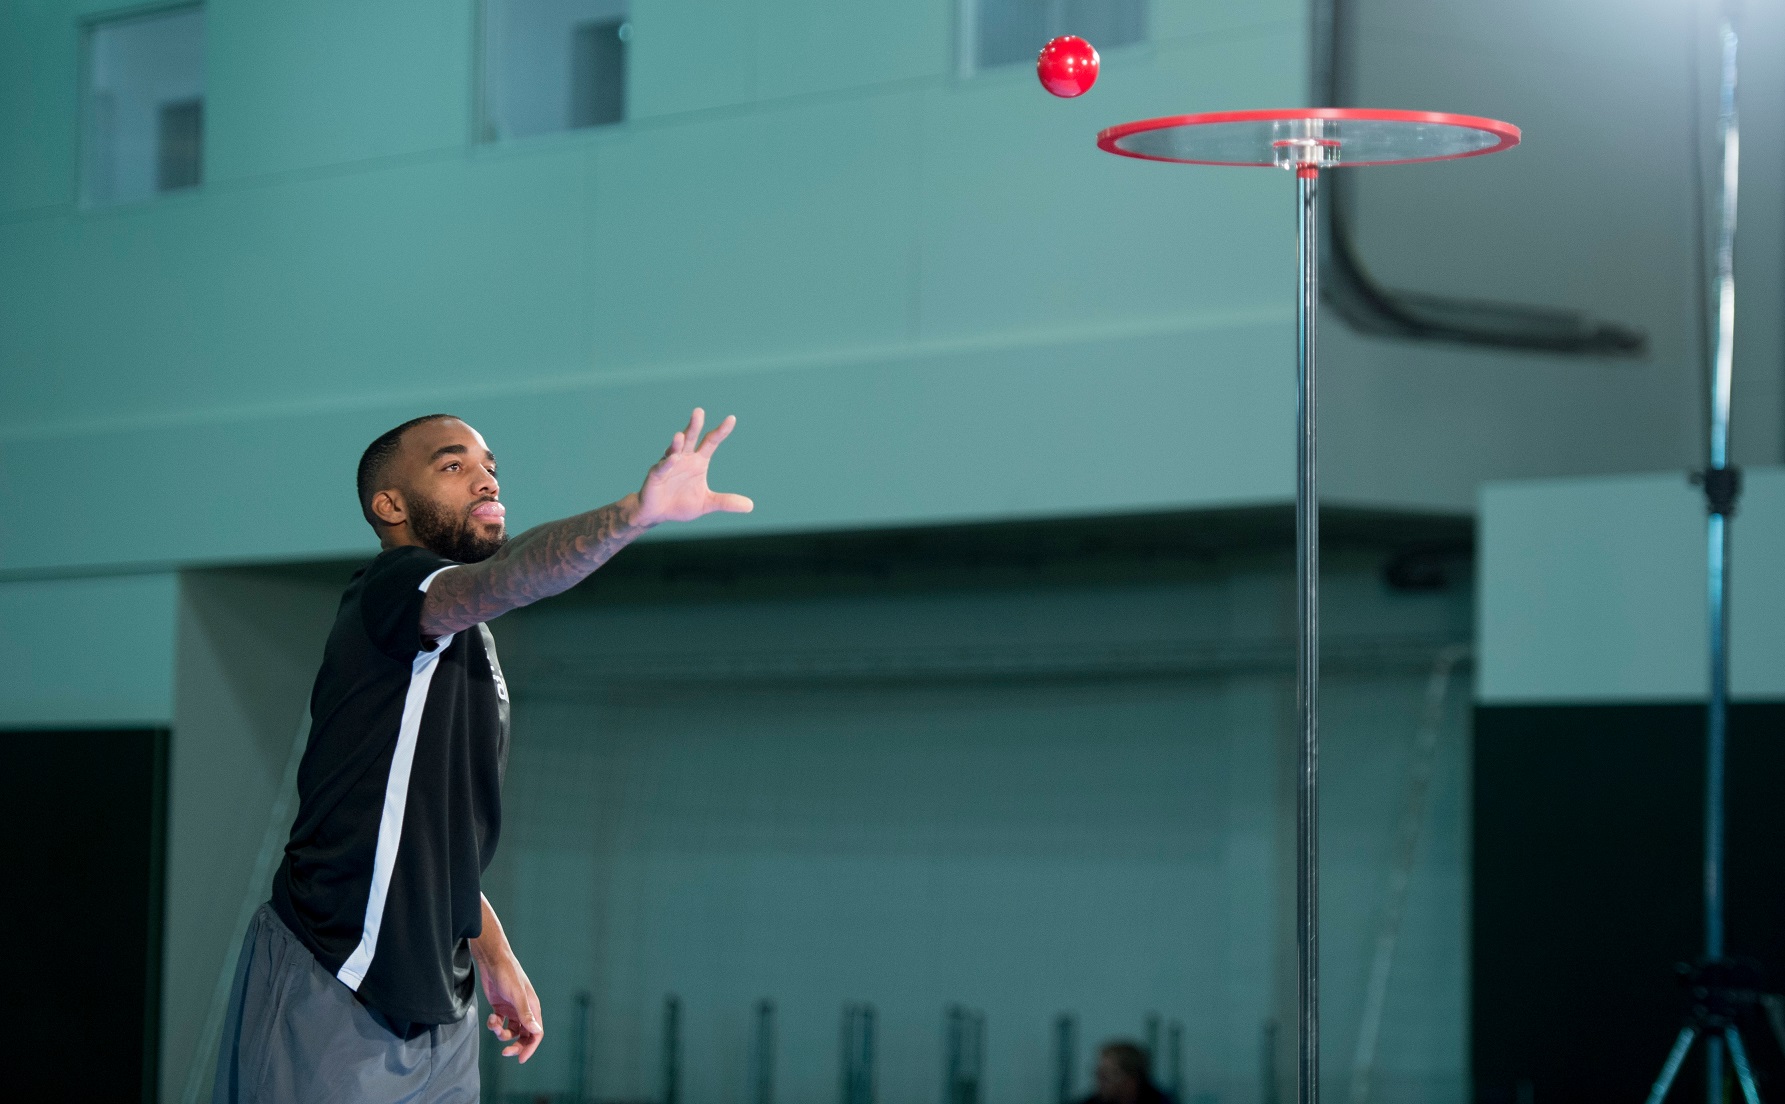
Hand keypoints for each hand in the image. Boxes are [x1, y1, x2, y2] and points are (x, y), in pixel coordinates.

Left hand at [481, 954, 543, 1062]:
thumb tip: (536, 1032)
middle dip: (515, 1045)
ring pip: (511, 1031)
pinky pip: (499, 1023)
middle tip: (505, 1053)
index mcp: (533, 1007)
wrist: (492, 961)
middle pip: (524, 1035)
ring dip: (502, 1034)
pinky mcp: (500, 1007)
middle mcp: (524, 1010)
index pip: (536, 1033)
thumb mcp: (516, 995)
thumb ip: (525, 1014)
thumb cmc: (507, 974)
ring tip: (494, 1025)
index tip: (520, 1059)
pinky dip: (494, 1025)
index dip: (530, 1047)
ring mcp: (512, 1009)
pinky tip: (491, 1017)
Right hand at [634, 408, 754, 525]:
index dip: (721, 431)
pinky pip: (662, 467)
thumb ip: (726, 502)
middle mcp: (684, 458)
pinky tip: (672, 459)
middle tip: (699, 411)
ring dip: (677, 443)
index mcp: (698, 462)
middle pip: (690, 438)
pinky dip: (667, 463)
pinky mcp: (656, 475)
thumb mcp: (707, 504)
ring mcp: (669, 465)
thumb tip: (750, 506)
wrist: (657, 514)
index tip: (731, 418)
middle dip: (694, 425)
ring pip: (674, 450)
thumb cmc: (681, 504)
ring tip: (680, 435)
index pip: (711, 442)